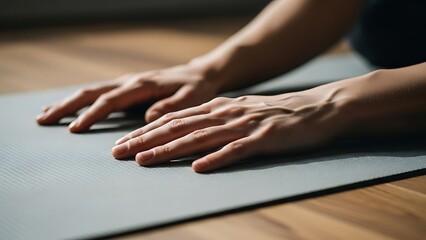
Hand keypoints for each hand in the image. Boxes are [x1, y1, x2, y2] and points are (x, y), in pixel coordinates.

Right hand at [36, 62, 218, 131]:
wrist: (200, 75)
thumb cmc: (196, 88)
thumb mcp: (191, 98)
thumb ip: (171, 107)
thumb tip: (148, 117)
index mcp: (142, 85)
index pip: (111, 100)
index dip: (92, 114)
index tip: (75, 128)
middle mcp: (131, 82)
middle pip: (92, 92)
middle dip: (67, 106)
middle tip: (43, 119)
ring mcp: (128, 84)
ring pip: (92, 91)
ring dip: (69, 102)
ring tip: (46, 114)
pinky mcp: (129, 88)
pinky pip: (101, 93)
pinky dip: (83, 101)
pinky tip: (71, 108)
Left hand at [112, 89, 345, 171]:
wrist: (316, 108)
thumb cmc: (275, 114)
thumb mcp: (240, 112)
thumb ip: (215, 120)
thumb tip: (190, 137)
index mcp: (218, 107)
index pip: (174, 119)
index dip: (146, 131)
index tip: (123, 143)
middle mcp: (226, 113)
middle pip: (179, 127)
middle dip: (146, 140)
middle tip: (119, 153)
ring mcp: (244, 125)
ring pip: (200, 138)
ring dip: (170, 150)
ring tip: (145, 160)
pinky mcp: (264, 138)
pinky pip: (236, 150)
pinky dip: (216, 159)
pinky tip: (198, 168)